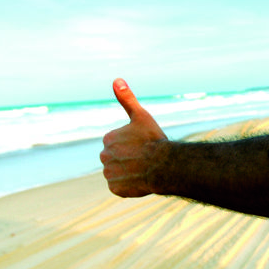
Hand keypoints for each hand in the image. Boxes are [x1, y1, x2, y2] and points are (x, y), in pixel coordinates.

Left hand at [101, 78, 167, 196]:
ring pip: (118, 174)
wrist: (164, 166)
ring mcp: (109, 174)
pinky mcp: (115, 189)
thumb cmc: (154, 139)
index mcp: (108, 139)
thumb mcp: (141, 116)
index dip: (132, 146)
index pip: (118, 145)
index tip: (143, 146)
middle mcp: (104, 156)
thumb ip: (127, 99)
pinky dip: (129, 186)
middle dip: (128, 160)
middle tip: (144, 159)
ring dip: (128, 173)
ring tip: (143, 170)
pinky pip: (120, 187)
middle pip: (116, 159)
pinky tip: (140, 180)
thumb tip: (116, 79)